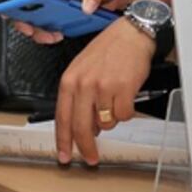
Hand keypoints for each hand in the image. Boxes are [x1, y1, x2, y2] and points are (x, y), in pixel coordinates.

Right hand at [10, 0, 129, 43]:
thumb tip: (86, 7)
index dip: (17, 5)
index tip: (13, 15)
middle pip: (30, 10)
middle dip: (28, 23)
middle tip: (37, 32)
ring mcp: (58, 7)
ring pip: (39, 21)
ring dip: (41, 31)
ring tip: (53, 36)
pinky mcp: (65, 17)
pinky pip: (51, 27)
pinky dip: (51, 34)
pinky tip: (60, 36)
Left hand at [54, 19, 154, 164]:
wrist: (130, 34)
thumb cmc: (108, 51)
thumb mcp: (83, 71)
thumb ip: (79, 98)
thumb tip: (84, 127)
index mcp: (69, 80)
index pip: (62, 118)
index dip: (63, 141)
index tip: (65, 156)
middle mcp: (83, 84)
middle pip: (81, 128)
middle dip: (87, 147)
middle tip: (92, 157)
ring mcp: (103, 87)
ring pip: (106, 123)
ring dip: (112, 118)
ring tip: (115, 99)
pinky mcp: (122, 88)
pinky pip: (124, 116)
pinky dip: (127, 111)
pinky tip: (126, 96)